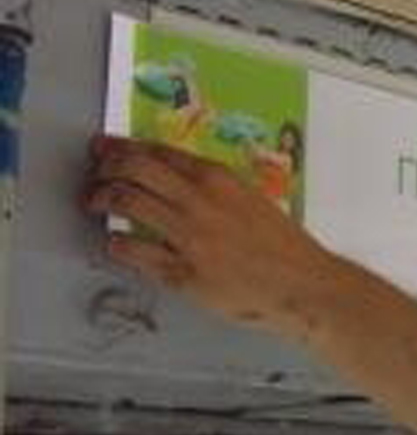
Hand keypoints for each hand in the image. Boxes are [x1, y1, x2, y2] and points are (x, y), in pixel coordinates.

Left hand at [83, 135, 344, 342]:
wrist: (305, 287)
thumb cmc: (286, 249)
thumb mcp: (252, 201)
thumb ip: (215, 190)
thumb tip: (177, 183)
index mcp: (219, 180)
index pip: (157, 151)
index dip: (123, 147)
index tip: (106, 148)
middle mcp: (199, 201)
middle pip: (133, 168)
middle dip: (105, 166)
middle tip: (96, 173)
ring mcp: (189, 237)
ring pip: (126, 202)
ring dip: (101, 197)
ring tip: (95, 201)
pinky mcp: (183, 273)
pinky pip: (134, 251)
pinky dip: (117, 244)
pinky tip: (114, 243)